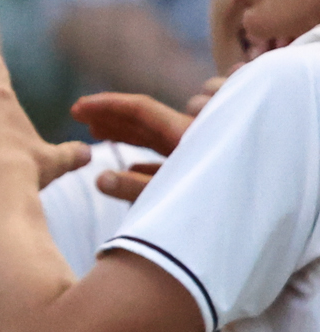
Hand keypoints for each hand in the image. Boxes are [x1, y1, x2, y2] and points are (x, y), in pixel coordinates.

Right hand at [73, 76, 224, 201]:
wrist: (254, 225)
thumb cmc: (215, 209)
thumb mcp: (172, 197)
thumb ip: (133, 190)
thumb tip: (99, 179)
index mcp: (186, 136)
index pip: (140, 109)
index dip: (107, 105)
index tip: (78, 107)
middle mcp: (192, 140)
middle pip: (145, 120)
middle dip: (111, 116)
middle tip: (80, 118)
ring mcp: (196, 156)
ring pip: (154, 139)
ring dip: (124, 135)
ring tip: (96, 135)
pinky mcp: (198, 175)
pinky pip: (165, 161)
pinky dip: (142, 161)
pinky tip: (126, 169)